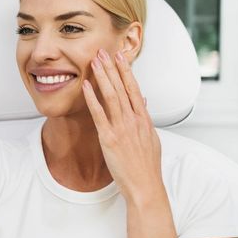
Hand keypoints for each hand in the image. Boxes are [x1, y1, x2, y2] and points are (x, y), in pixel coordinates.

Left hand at [82, 49, 162, 203]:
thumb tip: (144, 103)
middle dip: (112, 68)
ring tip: (94, 61)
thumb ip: (145, 119)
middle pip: (122, 87)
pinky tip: (85, 86)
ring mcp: (122, 128)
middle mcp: (134, 120)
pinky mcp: (109, 138)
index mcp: (144, 120)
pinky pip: (99, 114)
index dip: (126, 71)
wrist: (146, 187)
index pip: (135, 89)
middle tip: (103, 51)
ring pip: (111, 96)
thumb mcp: (151, 139)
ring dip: (102, 76)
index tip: (120, 57)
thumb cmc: (147, 166)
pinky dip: (92, 98)